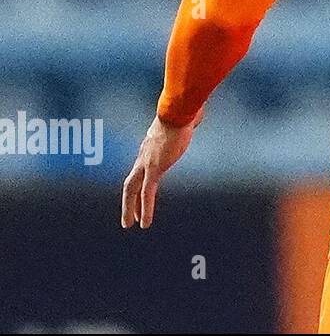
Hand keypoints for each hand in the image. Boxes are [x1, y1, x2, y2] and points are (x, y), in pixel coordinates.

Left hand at [121, 110, 200, 228]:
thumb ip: (186, 122)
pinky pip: (147, 194)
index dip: (138, 185)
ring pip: (132, 191)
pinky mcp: (154, 169)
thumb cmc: (183, 111)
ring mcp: (147, 163)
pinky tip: (145, 223)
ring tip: (131, 225)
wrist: (178, 110)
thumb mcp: (183, 119)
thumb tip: (196, 115)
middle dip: (128, 202)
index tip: (140, 196)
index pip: (140, 171)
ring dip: (130, 209)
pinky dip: (145, 209)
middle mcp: (144, 157)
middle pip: (130, 183)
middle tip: (128, 219)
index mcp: (150, 148)